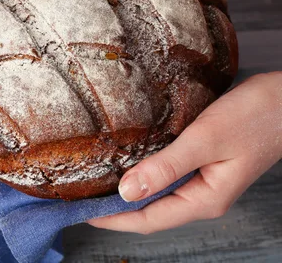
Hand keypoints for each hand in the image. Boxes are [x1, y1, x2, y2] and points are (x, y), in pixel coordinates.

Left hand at [87, 72, 281, 233]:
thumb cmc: (255, 117)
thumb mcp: (205, 140)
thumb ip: (166, 167)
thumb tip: (126, 192)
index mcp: (204, 199)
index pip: (149, 219)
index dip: (113, 218)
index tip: (82, 213)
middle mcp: (202, 195)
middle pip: (150, 210)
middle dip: (115, 207)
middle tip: (81, 197)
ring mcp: (202, 179)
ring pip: (157, 192)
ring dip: (127, 190)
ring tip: (95, 181)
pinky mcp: (201, 161)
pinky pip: (166, 174)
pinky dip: (143, 172)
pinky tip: (126, 161)